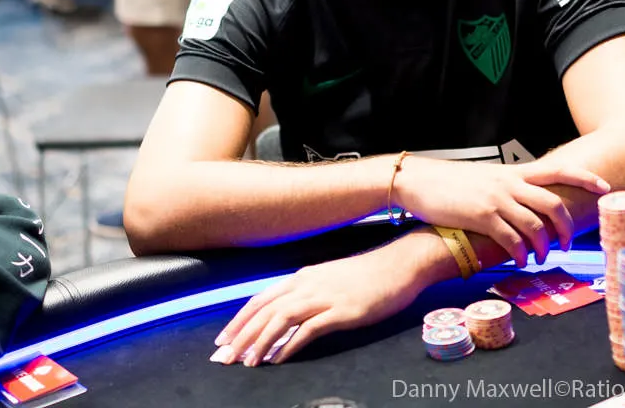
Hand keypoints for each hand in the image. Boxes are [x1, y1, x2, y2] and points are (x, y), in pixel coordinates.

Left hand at [211, 246, 424, 366]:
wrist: (401, 264)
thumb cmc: (369, 274)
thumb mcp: (331, 280)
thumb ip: (309, 294)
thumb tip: (288, 316)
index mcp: (302, 277)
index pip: (260, 299)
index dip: (239, 320)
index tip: (224, 339)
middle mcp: (307, 284)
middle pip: (264, 310)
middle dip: (240, 335)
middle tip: (223, 357)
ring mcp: (324, 296)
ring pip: (280, 319)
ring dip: (260, 341)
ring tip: (247, 362)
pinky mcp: (342, 310)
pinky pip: (308, 329)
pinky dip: (290, 345)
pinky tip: (279, 358)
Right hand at [393, 153, 609, 265]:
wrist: (420, 181)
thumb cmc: (450, 181)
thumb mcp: (485, 177)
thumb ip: (508, 186)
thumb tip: (525, 201)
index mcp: (513, 172)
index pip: (558, 169)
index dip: (585, 178)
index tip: (605, 187)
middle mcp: (510, 183)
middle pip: (553, 204)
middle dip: (567, 228)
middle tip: (567, 245)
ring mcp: (497, 200)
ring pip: (536, 226)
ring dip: (544, 247)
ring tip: (540, 258)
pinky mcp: (482, 217)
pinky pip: (512, 240)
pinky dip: (522, 254)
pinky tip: (521, 261)